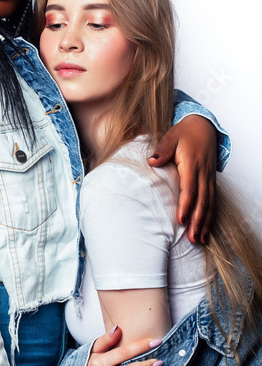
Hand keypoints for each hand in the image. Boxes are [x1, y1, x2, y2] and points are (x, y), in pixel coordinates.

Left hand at [148, 114, 216, 243]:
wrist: (203, 126)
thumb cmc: (184, 133)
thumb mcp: (171, 137)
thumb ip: (162, 150)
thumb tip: (151, 161)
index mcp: (192, 163)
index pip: (190, 188)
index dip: (186, 205)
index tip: (181, 220)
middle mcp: (203, 173)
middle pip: (202, 200)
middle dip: (198, 221)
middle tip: (193, 238)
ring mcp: (209, 178)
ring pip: (210, 203)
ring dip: (205, 222)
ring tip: (199, 239)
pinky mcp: (211, 181)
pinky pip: (213, 201)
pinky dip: (210, 216)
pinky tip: (205, 229)